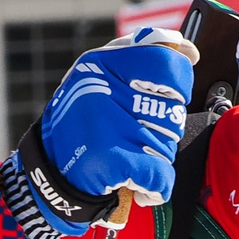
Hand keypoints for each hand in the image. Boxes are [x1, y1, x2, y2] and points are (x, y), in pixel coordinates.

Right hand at [7, 27, 200, 238]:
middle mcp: (103, 89)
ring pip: (168, 142)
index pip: (165, 60)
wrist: (49, 173)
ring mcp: (108, 125)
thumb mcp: (99, 75)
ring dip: (156, 156)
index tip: (172, 91)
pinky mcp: (114, 160)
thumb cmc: (83, 122)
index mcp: (100, 63)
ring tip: (128, 157)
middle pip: (171, 107)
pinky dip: (155, 186)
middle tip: (139, 134)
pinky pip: (161, 175)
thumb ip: (142, 56)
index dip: (179, 80)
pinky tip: (137, 184)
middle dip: (164, 126)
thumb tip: (189, 52)